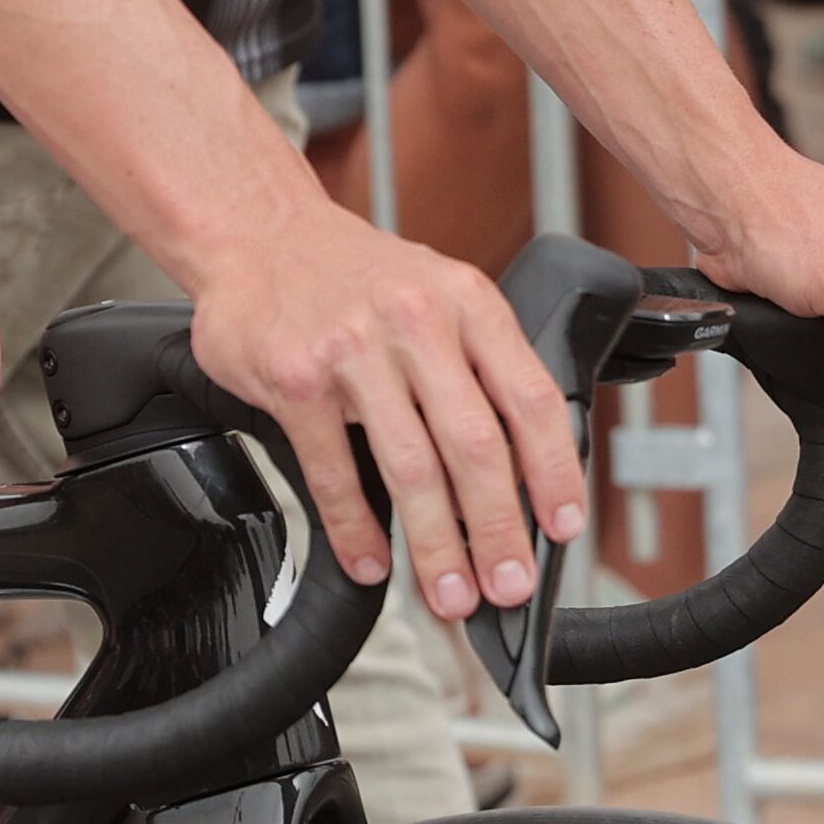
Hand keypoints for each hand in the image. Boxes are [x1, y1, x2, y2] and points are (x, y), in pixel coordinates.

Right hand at [183, 206, 585, 622]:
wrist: (261, 232)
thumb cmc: (357, 275)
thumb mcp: (438, 291)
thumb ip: (479, 364)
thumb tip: (524, 468)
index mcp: (466, 300)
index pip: (530, 397)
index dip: (554, 471)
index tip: (562, 526)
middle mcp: (415, 320)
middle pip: (475, 445)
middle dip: (498, 529)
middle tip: (508, 584)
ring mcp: (353, 349)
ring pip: (411, 468)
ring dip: (436, 545)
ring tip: (449, 592)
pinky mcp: (296, 378)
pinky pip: (334, 471)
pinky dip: (356, 527)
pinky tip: (371, 560)